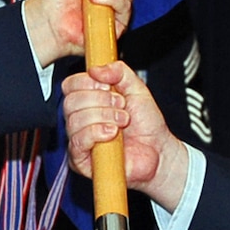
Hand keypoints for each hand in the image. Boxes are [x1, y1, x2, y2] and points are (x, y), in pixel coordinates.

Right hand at [61, 61, 189, 209]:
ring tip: (122, 122)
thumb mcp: (137, 89)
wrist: (158, 151)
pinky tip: (112, 134)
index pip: (70, 85)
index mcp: (89, 101)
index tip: (109, 87)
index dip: (88, 83)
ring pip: (74, 120)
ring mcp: (79, 139)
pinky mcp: (80, 159)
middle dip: (100, 101)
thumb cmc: (147, 125)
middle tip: (121, 106)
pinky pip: (78, 141)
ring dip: (104, 117)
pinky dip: (96, 133)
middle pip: (70, 101)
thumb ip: (119, 71)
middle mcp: (80, 119)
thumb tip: (96, 69)